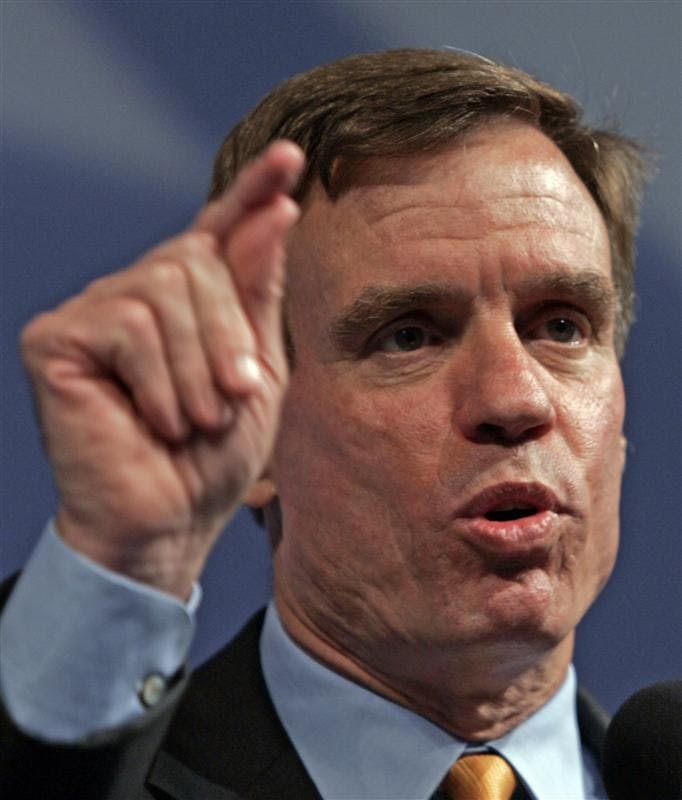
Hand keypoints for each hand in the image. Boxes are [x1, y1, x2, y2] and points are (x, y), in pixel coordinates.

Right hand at [21, 141, 304, 598]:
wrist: (170, 521)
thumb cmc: (214, 454)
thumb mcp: (259, 371)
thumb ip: (259, 294)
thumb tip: (274, 213)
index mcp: (191, 302)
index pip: (219, 230)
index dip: (252, 191)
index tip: (291, 156)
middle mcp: (139, 293)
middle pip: (194, 258)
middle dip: (230, 335)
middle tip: (235, 397)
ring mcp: (95, 310)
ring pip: (163, 290)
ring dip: (199, 369)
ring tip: (196, 420)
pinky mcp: (57, 337)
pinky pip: (129, 325)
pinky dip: (161, 382)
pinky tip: (156, 422)